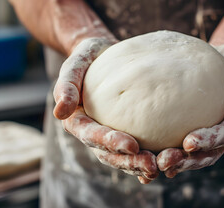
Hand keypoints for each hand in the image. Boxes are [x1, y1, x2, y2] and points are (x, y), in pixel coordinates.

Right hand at [53, 38, 158, 183]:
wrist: (100, 55)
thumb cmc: (86, 59)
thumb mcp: (74, 67)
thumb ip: (66, 86)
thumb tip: (60, 112)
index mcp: (77, 121)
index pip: (92, 135)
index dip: (110, 143)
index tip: (132, 146)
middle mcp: (92, 132)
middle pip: (109, 154)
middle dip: (129, 162)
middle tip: (151, 166)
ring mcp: (108, 134)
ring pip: (122, 157)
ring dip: (139, 165)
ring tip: (159, 168)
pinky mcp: (124, 129)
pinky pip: (134, 149)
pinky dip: (145, 159)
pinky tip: (163, 165)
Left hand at [157, 42, 223, 177]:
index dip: (208, 141)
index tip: (189, 143)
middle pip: (208, 154)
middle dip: (187, 160)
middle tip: (165, 161)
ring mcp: (211, 137)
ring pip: (195, 157)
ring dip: (177, 163)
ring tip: (157, 164)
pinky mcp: (197, 133)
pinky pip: (184, 149)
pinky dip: (171, 157)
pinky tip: (153, 162)